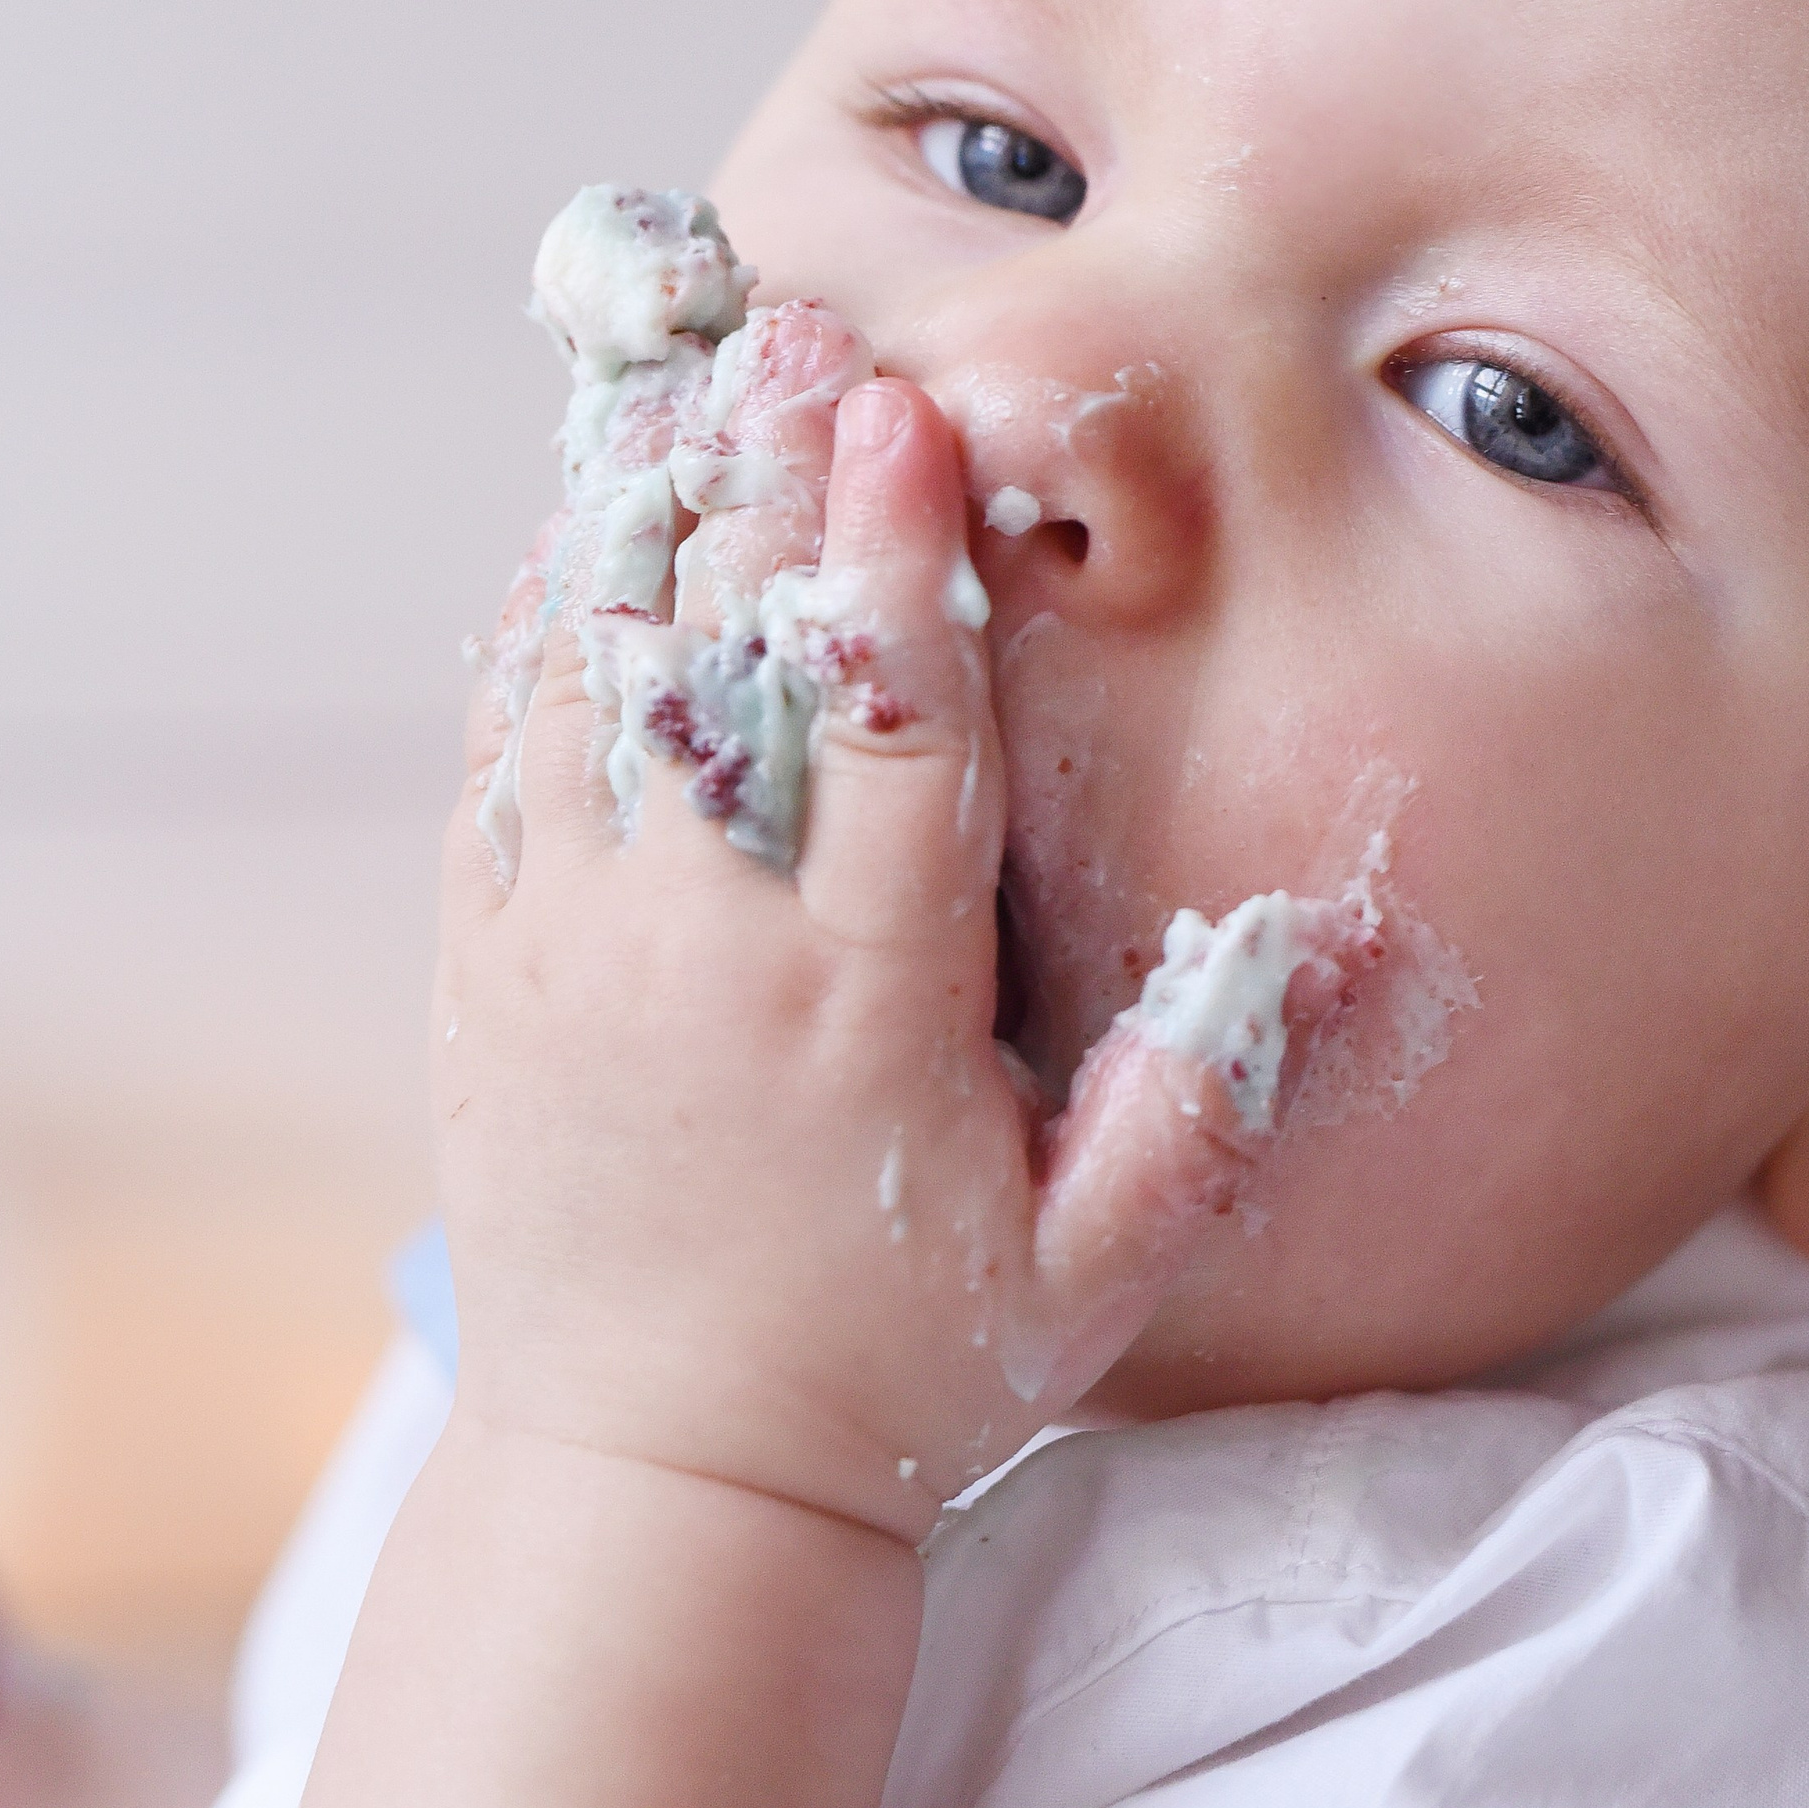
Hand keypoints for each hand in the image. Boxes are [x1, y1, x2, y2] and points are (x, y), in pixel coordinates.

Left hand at [437, 372, 1272, 1537]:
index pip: (881, 733)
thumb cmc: (902, 1378)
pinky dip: (538, 644)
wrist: (660, 1482)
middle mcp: (693, 955)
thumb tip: (1322, 953)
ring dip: (638, 525)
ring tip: (673, 380)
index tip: (902, 408)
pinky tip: (576, 544)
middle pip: (719, 663)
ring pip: (589, 688)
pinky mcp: (486, 980)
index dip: (890, 557)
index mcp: (855, 1005)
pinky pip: (499, 768)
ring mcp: (565, 958)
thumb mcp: (1089, 1283)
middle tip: (784, 325)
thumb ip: (1195, 1119)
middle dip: (758, 480)